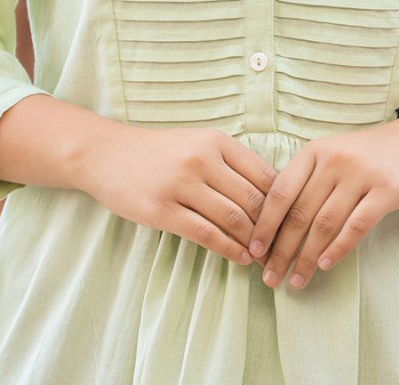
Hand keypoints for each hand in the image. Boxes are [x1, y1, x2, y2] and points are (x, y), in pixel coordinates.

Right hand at [83, 124, 277, 264]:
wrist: (107, 154)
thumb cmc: (158, 152)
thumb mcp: (197, 143)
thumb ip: (229, 163)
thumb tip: (271, 193)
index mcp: (215, 141)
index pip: (263, 174)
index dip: (282, 201)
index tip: (291, 221)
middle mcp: (201, 158)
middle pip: (252, 198)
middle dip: (272, 227)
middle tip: (283, 247)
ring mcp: (181, 183)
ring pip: (232, 217)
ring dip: (253, 241)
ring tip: (264, 256)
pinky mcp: (162, 210)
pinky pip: (205, 233)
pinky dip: (229, 249)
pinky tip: (240, 258)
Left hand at [249, 118, 398, 288]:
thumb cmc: (369, 155)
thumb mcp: (333, 155)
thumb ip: (308, 181)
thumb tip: (275, 225)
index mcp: (314, 151)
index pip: (281, 192)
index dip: (265, 224)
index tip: (253, 252)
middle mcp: (334, 160)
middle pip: (300, 212)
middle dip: (281, 250)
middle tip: (270, 277)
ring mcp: (361, 174)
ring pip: (324, 223)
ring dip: (307, 257)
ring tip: (296, 280)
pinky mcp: (386, 190)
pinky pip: (356, 225)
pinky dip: (338, 248)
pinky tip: (325, 265)